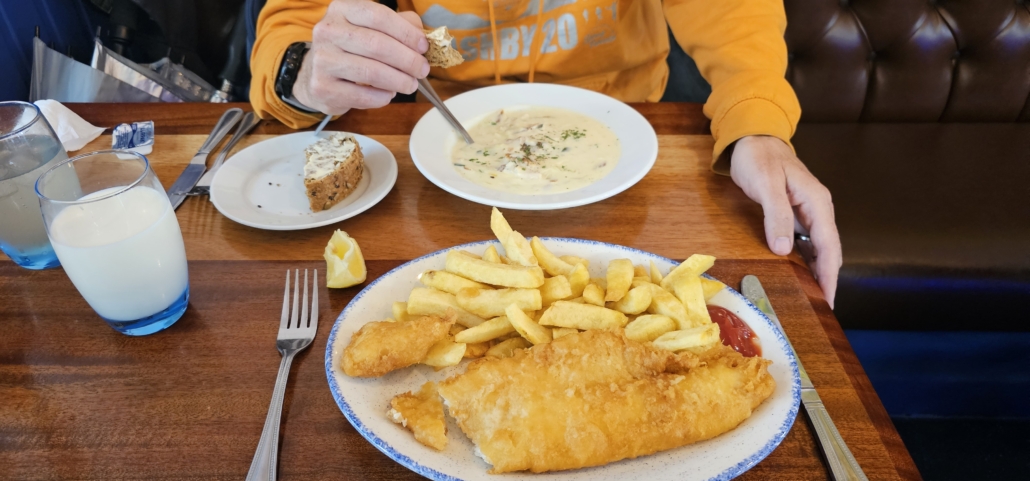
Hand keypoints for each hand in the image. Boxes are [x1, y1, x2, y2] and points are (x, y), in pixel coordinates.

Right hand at [293, 0, 429, 114]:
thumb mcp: (372, 28)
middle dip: (408, 60)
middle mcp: (328, 31)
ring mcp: (322, 60)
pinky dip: (382, 97)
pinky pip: (362, 95)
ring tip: (410, 85)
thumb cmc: (351, 49)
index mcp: (342, 10)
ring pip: (372, 72)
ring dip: (399, 81)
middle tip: (422, 70)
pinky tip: (388, 94)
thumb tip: (423, 37)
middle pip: (378, 45)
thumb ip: (399, 25)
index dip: (406, 33)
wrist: (315, 74)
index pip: (378, 16)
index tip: (423, 47)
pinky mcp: (322, 87)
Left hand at [730, 135, 841, 307]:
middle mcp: (817, 210)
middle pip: (827, 252)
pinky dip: (802, 261)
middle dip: (826, 280)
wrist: (752, 138)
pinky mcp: (794, 215)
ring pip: (816, 249)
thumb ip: (776, 215)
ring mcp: (807, 213)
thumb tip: (784, 249)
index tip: (829, 301)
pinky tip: (796, 276)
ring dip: (815, 273)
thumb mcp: (766, 184)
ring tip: (810, 300)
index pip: (829, 247)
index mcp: (817, 203)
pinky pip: (803, 243)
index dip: (830, 276)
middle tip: (820, 310)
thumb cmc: (759, 158)